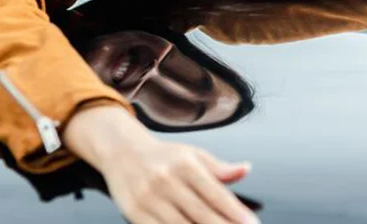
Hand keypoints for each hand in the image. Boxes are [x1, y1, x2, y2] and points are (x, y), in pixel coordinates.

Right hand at [102, 138, 255, 223]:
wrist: (121, 152)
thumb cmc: (164, 157)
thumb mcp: (193, 155)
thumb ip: (219, 168)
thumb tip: (245, 169)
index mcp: (185, 164)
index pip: (216, 194)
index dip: (235, 212)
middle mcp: (166, 180)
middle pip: (202, 214)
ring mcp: (149, 199)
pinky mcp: (134, 213)